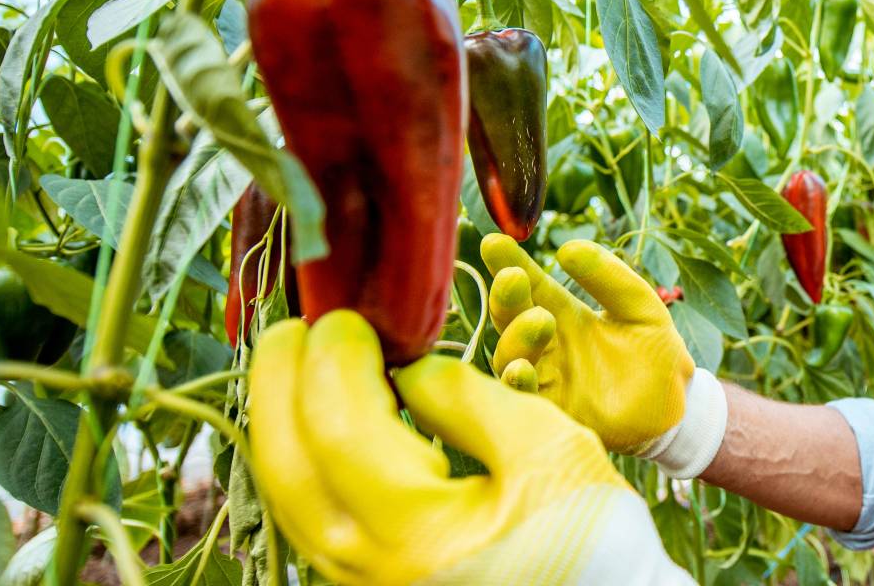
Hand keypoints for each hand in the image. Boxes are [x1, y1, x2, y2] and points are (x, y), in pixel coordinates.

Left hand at [246, 310, 689, 584]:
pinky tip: (329, 418)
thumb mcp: (547, 449)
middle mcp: (365, 562)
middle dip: (283, 377)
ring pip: (283, 485)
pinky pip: (307, 507)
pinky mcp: (363, 579)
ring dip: (286, 413)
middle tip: (303, 324)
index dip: (332, 356)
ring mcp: (356, 578)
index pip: (336, 423)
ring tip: (308, 361)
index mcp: (413, 529)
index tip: (350, 313)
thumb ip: (468, 398)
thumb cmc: (591, 542)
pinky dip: (305, 452)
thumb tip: (409, 365)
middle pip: (282, 455)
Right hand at [481, 234, 695, 453]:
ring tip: (539, 320)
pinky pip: (524, 398)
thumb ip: (611, 278)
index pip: (530, 284)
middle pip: (511, 316)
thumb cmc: (657, 354)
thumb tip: (568, 248)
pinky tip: (522, 369)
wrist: (677, 410)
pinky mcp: (552, 412)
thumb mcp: (642, 309)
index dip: (509, 262)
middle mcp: (546, 344)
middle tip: (514, 278)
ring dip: (517, 337)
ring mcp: (545, 378)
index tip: (494, 241)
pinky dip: (517, 383)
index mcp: (564, 314)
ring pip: (510, 356)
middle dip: (506, 296)